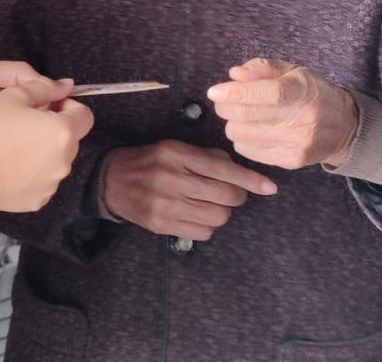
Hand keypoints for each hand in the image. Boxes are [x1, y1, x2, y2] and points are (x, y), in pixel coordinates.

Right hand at [0, 77, 93, 212]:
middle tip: (23, 123)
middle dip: (53, 128)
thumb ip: (44, 87)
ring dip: (43, 150)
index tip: (45, 105)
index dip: (66, 105)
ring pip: (56, 160)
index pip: (84, 115)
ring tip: (12, 145)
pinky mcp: (36, 201)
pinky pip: (41, 180)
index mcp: (62, 133)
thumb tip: (66, 85)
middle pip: (70, 139)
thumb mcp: (12, 95)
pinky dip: (31, 171)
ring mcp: (51, 185)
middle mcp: (64, 162)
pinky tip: (7, 165)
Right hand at [100, 140, 276, 240]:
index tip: (270, 187)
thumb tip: (238, 170)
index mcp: (176, 154)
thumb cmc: (150, 161)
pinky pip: (203, 233)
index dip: (250, 179)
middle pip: (226, 196)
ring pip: (218, 217)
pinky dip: (207, 225)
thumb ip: (206, 156)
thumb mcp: (174, 148)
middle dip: (237, 196)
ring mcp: (165, 204)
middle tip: (230, 193)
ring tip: (210, 203)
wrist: (111, 181)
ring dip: (222, 211)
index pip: (223, 169)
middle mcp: (171, 178)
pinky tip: (196, 215)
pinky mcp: (161, 225)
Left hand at [207, 58, 358, 168]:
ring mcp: (296, 143)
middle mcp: (302, 119)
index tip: (214, 91)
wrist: (344, 127)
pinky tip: (252, 131)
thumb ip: (262, 68)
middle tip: (223, 101)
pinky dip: (242, 139)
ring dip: (233, 123)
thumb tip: (235, 75)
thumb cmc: (312, 93)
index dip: (236, 93)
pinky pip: (248, 151)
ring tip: (242, 116)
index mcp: (302, 91)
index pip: (266, 93)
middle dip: (225, 107)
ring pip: (242, 135)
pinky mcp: (291, 161)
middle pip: (248, 116)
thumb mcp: (293, 71)